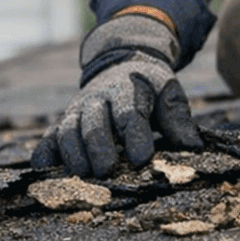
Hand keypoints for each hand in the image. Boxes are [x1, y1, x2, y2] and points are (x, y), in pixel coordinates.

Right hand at [32, 14, 202, 176]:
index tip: (142, 157)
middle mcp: (99, 99)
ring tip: (84, 176)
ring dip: (73, 154)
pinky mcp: (64, 121)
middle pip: (94, 123)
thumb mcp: (168, 93)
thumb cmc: (149, 86)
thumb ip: (179, 119)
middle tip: (106, 171)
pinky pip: (50, 137)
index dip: (135, 135)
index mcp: (129, 90)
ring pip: (68, 130)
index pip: (130, 113)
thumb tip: (194, 146)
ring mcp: (78, 110)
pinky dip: (45, 153)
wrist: (121, 63)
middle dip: (99, 147)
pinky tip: (45, 169)